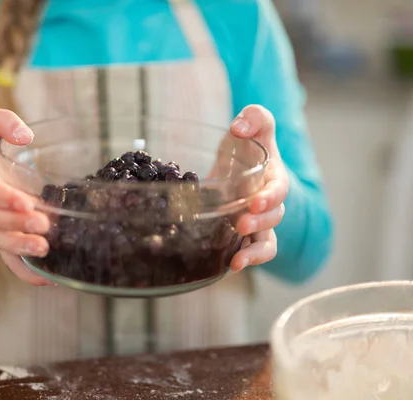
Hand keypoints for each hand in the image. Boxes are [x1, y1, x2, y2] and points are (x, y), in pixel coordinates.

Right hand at [0, 108, 52, 284]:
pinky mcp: (6, 240)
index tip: (26, 202)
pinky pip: (10, 262)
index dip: (2, 197)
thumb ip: (0, 121)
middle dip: (18, 224)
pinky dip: (26, 273)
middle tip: (43, 224)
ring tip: (44, 248)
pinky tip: (47, 280)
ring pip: (1, 242)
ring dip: (21, 247)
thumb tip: (25, 135)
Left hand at [228, 105, 288, 270]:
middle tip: (242, 224)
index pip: (279, 190)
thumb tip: (240, 126)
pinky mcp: (244, 236)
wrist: (235, 165)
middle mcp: (269, 203)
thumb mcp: (251, 125)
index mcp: (274, 178)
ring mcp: (258, 222)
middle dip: (260, 223)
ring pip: (267, 243)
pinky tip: (229, 266)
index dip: (270, 198)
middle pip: (274, 218)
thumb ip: (254, 117)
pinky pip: (251, 252)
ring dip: (254, 252)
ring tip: (237, 260)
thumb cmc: (246, 146)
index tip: (256, 202)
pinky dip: (245, 260)